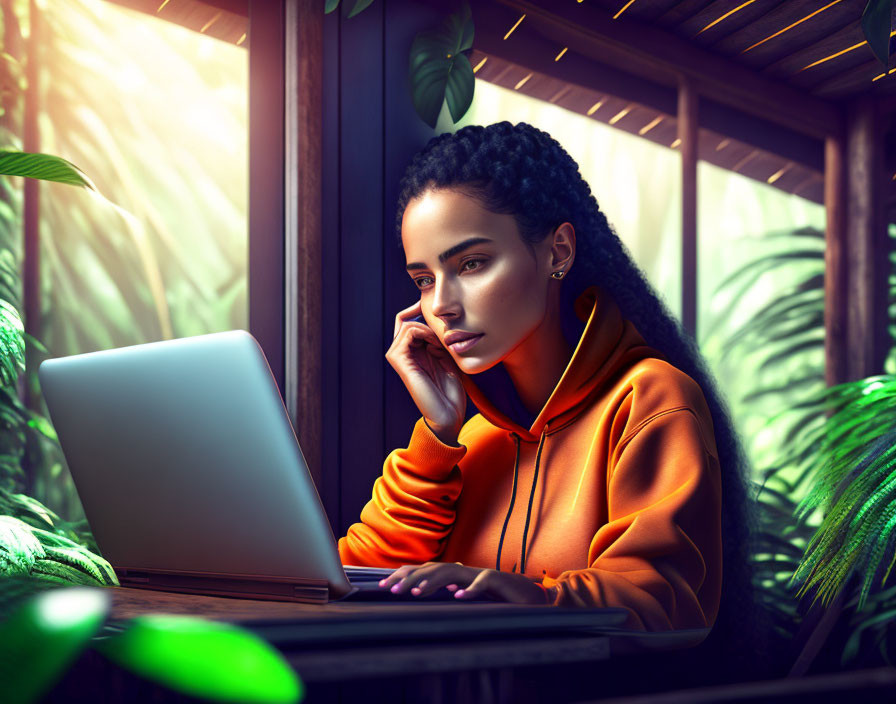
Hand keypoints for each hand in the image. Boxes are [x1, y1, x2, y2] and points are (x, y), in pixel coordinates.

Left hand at [378, 562, 548, 604]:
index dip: (403, 575)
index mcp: (454, 575)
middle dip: (410, 578)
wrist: (529, 594)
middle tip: (391, 590)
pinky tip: (458, 597)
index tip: (381, 586)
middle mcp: (463, 570)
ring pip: (452, 573)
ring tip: (417, 593)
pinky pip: (482, 583)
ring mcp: (479, 574)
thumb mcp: (465, 597)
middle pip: (432, 568)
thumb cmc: (495, 598)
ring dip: (433, 582)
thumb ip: (446, 593)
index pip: (424, 570)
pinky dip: (470, 590)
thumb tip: (422, 594)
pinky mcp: (498, 581)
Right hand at [386, 300, 465, 443]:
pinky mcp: (398, 359)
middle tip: (445, 336)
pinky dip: (424, 332)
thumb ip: (438, 338)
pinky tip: (436, 345)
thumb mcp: (447, 356)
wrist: (448, 414)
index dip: (423, 312)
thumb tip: (435, 316)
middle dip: (427, 320)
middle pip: (406, 318)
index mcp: (411, 351)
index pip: (409, 319)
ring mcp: (397, 356)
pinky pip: (407, 330)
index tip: (444, 317)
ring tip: (441, 344)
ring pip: (407, 323)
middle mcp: (401, 352)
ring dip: (429, 328)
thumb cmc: (451, 390)